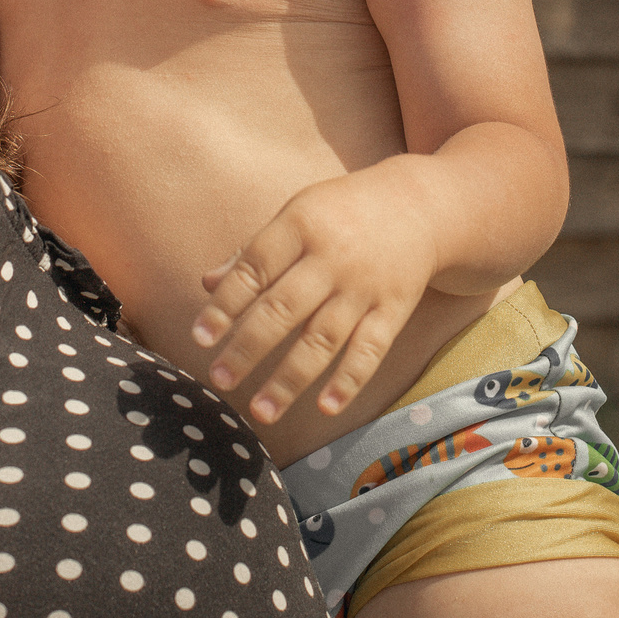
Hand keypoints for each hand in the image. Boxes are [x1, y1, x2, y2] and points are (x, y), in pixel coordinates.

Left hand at [191, 166, 435, 424]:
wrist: (419, 205)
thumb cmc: (341, 213)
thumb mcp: (297, 214)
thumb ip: (254, 252)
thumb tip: (207, 284)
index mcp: (301, 225)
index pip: (255, 269)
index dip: (225, 305)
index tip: (200, 338)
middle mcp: (332, 257)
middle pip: (284, 309)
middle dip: (249, 348)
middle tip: (219, 380)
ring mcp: (365, 286)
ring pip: (323, 339)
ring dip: (290, 379)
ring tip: (261, 411)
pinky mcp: (394, 309)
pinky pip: (370, 350)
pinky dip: (348, 381)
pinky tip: (325, 408)